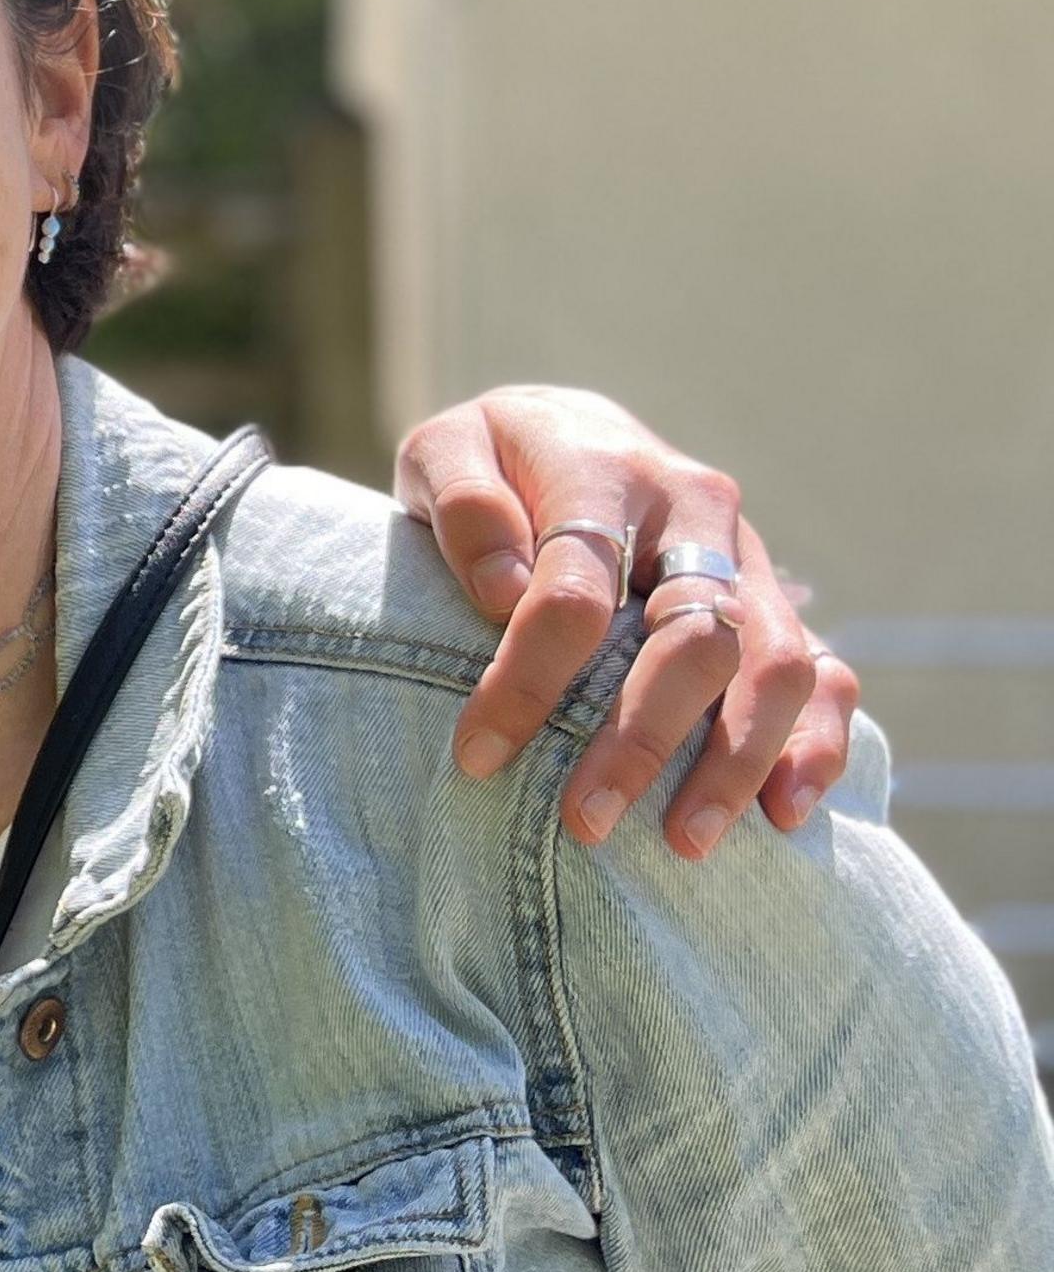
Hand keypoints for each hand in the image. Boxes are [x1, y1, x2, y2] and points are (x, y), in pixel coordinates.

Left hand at [395, 387, 856, 857]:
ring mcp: (749, 562)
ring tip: (684, 841)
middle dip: (643, 739)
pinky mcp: (777, 606)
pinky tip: (786, 814)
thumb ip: (464, 506)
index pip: (576, 589)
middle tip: (587, 821)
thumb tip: (503, 591)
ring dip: (737, 760)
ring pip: (775, 666)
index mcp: (608, 471)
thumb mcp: (445, 453)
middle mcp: (697, 512)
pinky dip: (818, 745)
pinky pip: (827, 676)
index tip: (479, 755)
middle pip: (694, 636)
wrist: (571, 430)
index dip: (529, 679)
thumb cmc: (492, 462)